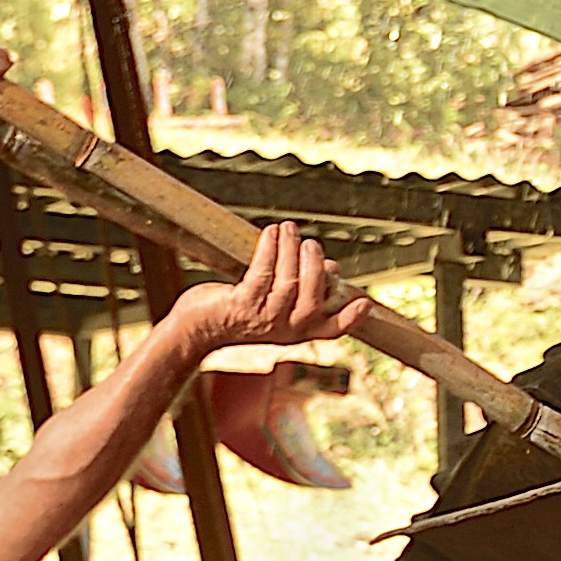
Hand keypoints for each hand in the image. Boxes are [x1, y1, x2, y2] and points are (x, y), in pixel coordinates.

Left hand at [175, 221, 372, 353]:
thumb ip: (304, 287)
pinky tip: (272, 233)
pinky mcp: (240, 305)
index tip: (365, 302)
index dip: (351, 318)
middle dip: (315, 269)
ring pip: (287, 283)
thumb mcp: (275, 303)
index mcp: (298, 331)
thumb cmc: (238, 311)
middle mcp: (284, 329)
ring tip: (290, 229)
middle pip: (312, 301)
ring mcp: (263, 319)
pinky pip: (261, 273)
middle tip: (311, 244)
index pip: (332, 329)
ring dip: (290, 251)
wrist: (196, 328)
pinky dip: (269, 250)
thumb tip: (331, 266)